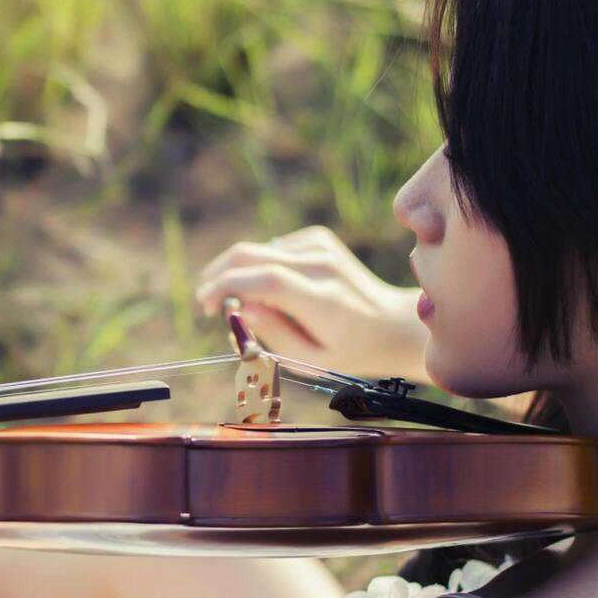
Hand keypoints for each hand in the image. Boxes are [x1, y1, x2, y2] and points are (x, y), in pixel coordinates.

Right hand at [194, 226, 428, 380]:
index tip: (205, 304)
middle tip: (206, 301)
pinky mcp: (318, 238)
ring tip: (243, 304)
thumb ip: (271, 334)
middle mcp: (323, 266)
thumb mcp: (309, 360)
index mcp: (324, 300)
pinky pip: (270, 249)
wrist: (391, 324)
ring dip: (237, 274)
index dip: (227, 287)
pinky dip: (259, 267)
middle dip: (217, 274)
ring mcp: (322, 246)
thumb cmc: (347, 350)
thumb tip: (238, 306)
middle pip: (252, 254)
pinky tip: (274, 289)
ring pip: (256, 250)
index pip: (267, 281)